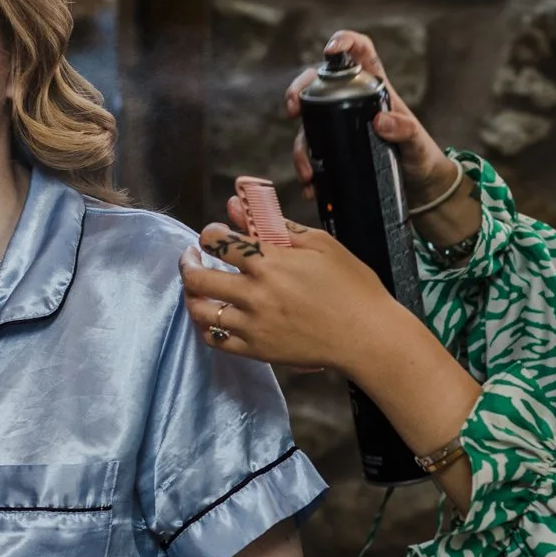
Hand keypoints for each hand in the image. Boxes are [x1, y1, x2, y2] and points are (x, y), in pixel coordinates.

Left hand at [180, 218, 408, 373]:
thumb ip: (277, 225)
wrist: (366, 335)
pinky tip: (214, 316)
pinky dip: (207, 326)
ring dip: (192, 295)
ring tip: (198, 287)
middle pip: (198, 277)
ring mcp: (254, 325)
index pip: (217, 241)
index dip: (210, 234)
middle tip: (193, 258)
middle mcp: (256, 293)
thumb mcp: (321, 244)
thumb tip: (239, 206)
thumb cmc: (351, 286)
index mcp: (271, 262)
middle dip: (188, 262)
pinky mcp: (257, 350)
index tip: (216, 235)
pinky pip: (215, 340)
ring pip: (200, 310)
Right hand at [286, 30, 449, 202]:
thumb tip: (380, 122)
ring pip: (309, 124)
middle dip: (298, 90)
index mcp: (375, 88)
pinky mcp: (335, 151)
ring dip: (300, 146)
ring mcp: (340, 126)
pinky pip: (313, 156)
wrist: (420, 187)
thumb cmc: (421, 156)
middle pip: (317, 83)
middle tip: (293, 109)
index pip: (360, 52)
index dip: (344, 41)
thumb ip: (405, 130)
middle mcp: (352, 102)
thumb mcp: (417, 143)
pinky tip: (311, 188)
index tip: (331, 50)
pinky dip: (308, 172)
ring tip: (307, 172)